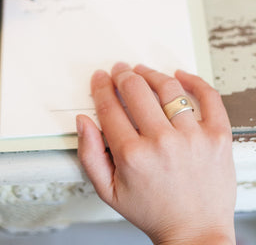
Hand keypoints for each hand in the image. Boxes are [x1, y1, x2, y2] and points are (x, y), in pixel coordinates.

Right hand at [77, 63, 235, 244]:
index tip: (100, 78)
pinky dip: (194, 80)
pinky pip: (208, 97)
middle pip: (135, 89)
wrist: (194, 232)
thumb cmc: (152, 211)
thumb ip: (89, 154)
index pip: (109, 106)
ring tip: (143, 71)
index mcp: (132, 155)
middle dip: (122, 75)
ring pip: (168, 87)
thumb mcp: (108, 190)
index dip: (101, 86)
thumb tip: (83, 122)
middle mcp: (162, 142)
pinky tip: (180, 76)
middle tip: (120, 71)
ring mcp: (192, 137)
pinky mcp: (217, 136)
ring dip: (150, 73)